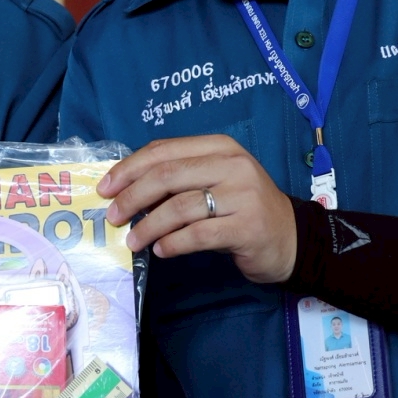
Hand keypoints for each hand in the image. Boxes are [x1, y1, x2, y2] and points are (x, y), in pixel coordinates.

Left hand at [100, 135, 297, 281]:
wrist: (292, 238)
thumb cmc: (244, 209)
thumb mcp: (215, 181)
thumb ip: (179, 179)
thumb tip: (126, 191)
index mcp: (219, 147)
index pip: (163, 150)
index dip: (129, 168)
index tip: (106, 188)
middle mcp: (232, 165)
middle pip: (167, 175)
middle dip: (132, 197)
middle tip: (113, 218)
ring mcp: (243, 195)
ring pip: (179, 207)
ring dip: (148, 226)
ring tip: (134, 242)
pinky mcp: (248, 226)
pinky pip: (198, 234)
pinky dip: (173, 243)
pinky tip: (161, 250)